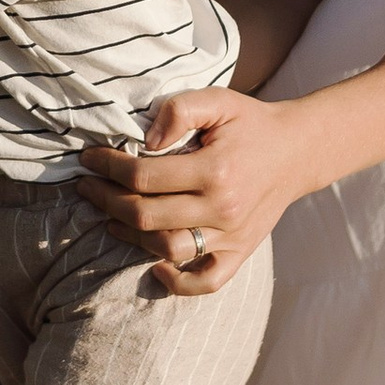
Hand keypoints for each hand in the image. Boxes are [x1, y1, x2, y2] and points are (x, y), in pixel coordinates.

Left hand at [78, 82, 306, 292]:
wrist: (296, 150)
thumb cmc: (250, 123)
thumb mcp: (219, 100)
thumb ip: (180, 110)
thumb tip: (147, 139)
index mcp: (214, 170)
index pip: (143, 176)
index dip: (107, 167)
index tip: (89, 159)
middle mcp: (222, 208)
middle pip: (146, 216)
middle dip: (106, 200)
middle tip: (87, 186)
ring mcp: (231, 236)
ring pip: (166, 249)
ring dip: (129, 236)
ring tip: (109, 216)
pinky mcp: (240, 252)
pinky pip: (208, 281)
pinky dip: (178, 283)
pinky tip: (154, 268)